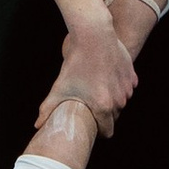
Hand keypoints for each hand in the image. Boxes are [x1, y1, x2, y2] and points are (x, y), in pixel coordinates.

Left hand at [39, 21, 135, 137]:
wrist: (94, 37)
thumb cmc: (76, 63)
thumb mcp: (60, 87)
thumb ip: (48, 109)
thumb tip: (37, 125)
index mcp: (103, 107)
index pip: (108, 131)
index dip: (100, 130)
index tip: (93, 125)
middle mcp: (119, 100)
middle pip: (114, 116)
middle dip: (105, 113)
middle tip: (91, 102)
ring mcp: (127, 88)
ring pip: (121, 101)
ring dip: (112, 98)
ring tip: (97, 87)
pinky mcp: (132, 76)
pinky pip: (126, 88)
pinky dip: (119, 86)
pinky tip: (106, 77)